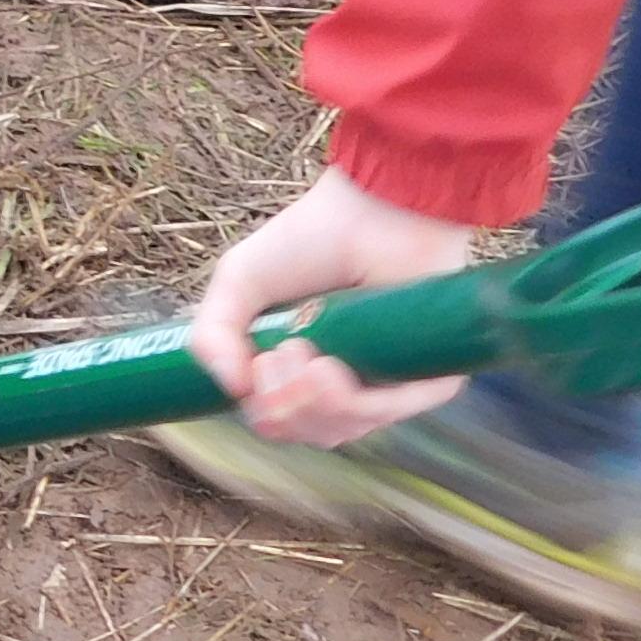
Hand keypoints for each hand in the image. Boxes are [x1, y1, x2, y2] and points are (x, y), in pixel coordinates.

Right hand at [187, 169, 480, 443]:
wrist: (372, 208)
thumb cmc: (309, 238)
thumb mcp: (239, 281)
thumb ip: (212, 334)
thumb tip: (232, 392)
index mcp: (301, 366)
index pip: (281, 423)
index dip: (266, 414)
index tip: (257, 369)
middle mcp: (345, 380)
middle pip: (309, 432)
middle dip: (285, 406)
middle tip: (283, 354)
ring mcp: (387, 379)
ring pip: (346, 428)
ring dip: (314, 403)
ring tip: (310, 356)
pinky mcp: (428, 373)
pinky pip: (394, 413)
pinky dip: (359, 404)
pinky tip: (333, 370)